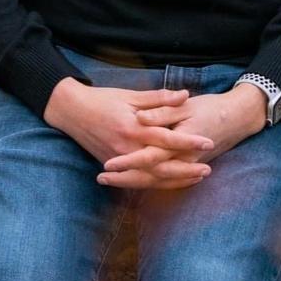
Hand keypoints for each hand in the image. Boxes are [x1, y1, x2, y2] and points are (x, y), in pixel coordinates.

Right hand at [44, 79, 214, 190]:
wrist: (72, 112)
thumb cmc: (103, 100)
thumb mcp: (130, 95)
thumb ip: (159, 98)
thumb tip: (185, 95)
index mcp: (133, 128)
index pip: (166, 138)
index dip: (188, 141)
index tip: (208, 142)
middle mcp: (127, 149)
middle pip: (162, 166)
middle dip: (186, 169)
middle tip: (207, 169)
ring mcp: (120, 161)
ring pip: (151, 179)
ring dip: (175, 180)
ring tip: (196, 178)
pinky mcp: (115, 167)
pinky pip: (139, 181)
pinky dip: (157, 184)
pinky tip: (173, 183)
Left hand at [97, 83, 267, 190]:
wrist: (237, 118)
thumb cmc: (210, 107)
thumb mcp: (186, 106)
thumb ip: (162, 110)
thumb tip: (141, 118)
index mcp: (178, 142)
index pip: (148, 157)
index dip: (127, 163)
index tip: (106, 166)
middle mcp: (180, 159)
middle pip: (148, 175)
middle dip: (124, 178)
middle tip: (100, 177)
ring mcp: (184, 165)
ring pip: (155, 181)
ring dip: (132, 182)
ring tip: (109, 181)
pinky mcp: (187, 166)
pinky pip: (166, 181)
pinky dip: (148, 183)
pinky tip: (133, 182)